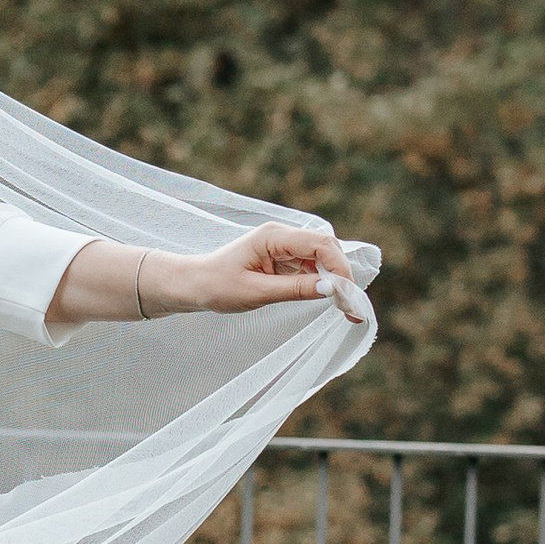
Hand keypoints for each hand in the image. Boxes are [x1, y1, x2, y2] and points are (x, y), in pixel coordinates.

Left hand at [157, 224, 369, 323]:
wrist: (193, 285)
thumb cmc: (217, 287)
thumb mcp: (257, 292)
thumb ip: (295, 288)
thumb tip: (332, 288)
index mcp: (272, 236)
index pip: (319, 243)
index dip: (339, 266)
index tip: (348, 294)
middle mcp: (280, 235)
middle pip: (326, 246)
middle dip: (341, 273)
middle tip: (351, 306)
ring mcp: (282, 246)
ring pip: (321, 257)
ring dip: (334, 279)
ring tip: (344, 308)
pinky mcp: (281, 258)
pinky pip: (309, 265)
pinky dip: (321, 281)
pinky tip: (326, 298)